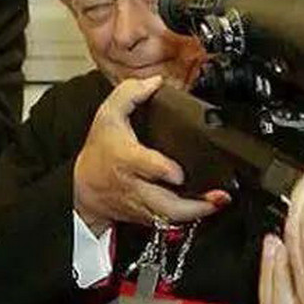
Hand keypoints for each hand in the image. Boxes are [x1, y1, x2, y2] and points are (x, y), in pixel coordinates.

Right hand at [73, 77, 229, 233]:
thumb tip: (155, 82)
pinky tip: (209, 207)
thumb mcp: (108, 115)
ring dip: (198, 212)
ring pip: (170, 218)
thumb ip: (130, 94)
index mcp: (127, 159)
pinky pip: (170, 221)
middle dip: (193, 204)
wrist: (84, 188)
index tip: (179, 172)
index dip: (164, 171)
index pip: (147, 168)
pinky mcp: (150, 217)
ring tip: (219, 202)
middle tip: (218, 196)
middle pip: (165, 204)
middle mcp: (137, 186)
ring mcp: (144, 205)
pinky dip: (191, 217)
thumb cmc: (100, 150)